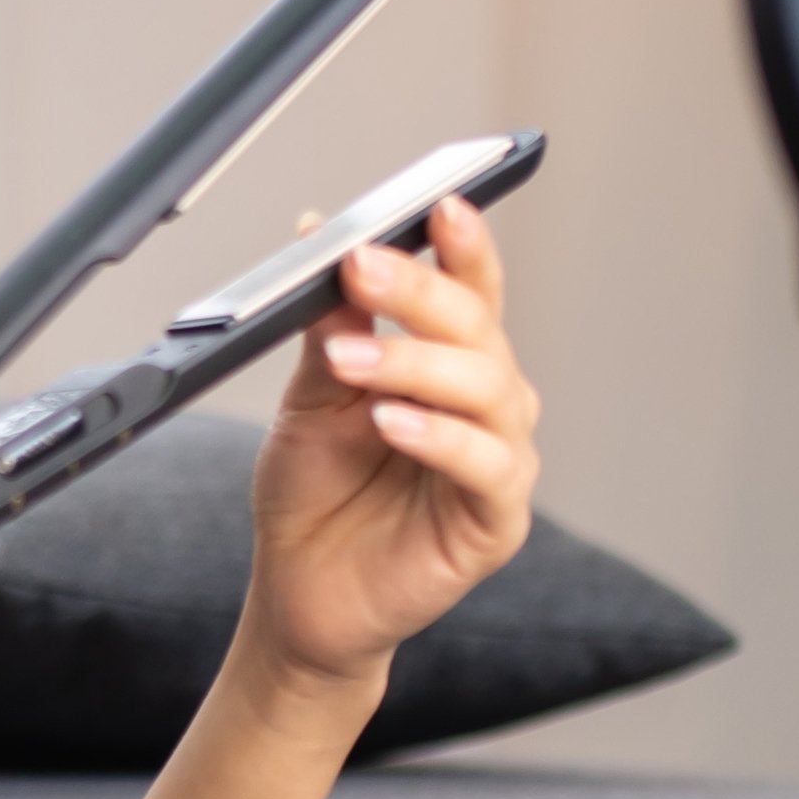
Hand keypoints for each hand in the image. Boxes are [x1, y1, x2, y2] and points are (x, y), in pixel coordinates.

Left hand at [243, 194, 541, 698]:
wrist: (300, 596)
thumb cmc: (314, 498)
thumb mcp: (309, 399)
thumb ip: (330, 326)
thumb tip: (327, 237)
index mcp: (450, 363)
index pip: (470, 289)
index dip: (463, 244)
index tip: (438, 202)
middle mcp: (487, 404)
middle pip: (478, 329)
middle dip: (420, 291)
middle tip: (363, 263)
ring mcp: (499, 460)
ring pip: (487, 390)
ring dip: (415, 363)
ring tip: (351, 358)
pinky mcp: (496, 521)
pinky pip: (483, 466)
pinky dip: (439, 436)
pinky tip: (391, 420)